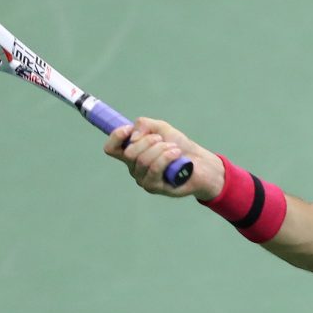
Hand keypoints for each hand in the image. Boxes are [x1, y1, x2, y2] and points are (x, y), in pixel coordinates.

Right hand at [102, 117, 224, 200]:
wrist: (201, 163)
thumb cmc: (180, 147)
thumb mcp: (162, 128)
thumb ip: (144, 124)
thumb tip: (133, 137)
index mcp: (131, 153)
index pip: (111, 148)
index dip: (116, 136)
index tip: (130, 129)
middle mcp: (134, 168)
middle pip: (129, 153)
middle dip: (148, 141)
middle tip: (163, 140)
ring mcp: (143, 179)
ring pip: (142, 160)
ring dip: (161, 149)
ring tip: (174, 148)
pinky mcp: (154, 187)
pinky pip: (154, 169)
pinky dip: (166, 157)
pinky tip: (177, 154)